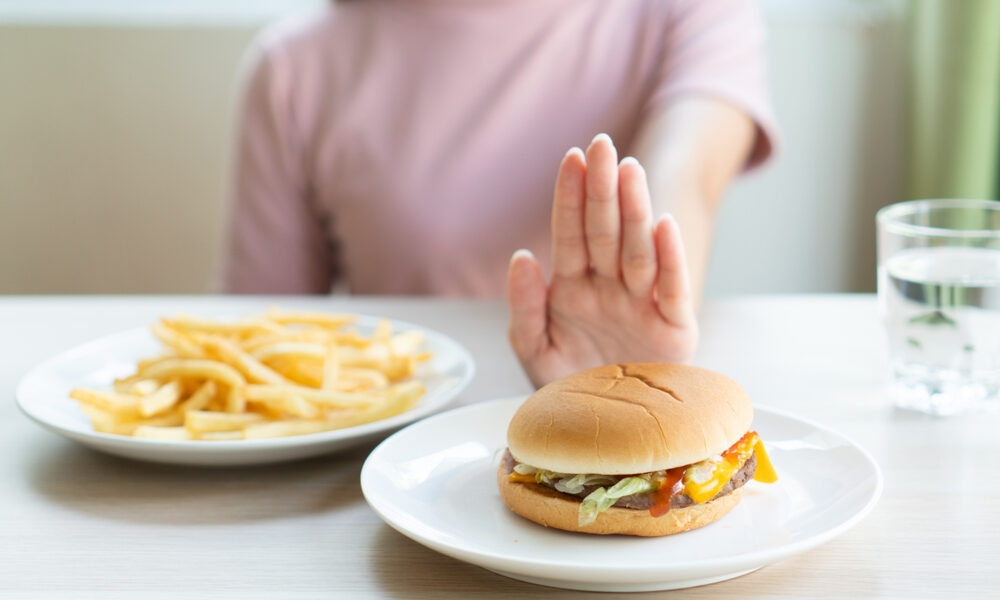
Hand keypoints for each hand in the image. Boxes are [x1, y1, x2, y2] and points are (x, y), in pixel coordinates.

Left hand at [506, 134, 697, 387]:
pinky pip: (671, 287)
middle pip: (606, 230)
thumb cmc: (569, 390)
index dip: (570, 197)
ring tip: (629, 172)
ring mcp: (642, 303)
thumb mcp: (534, 352)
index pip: (571, 233)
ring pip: (638, 249)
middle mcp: (609, 287)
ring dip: (634, 211)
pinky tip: (663, 225)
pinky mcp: (674, 327)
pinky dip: (669, 259)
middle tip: (601, 145)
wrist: (608, 436)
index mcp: (573, 288)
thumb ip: (524, 307)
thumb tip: (521, 256)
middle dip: (601, 189)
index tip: (570, 158)